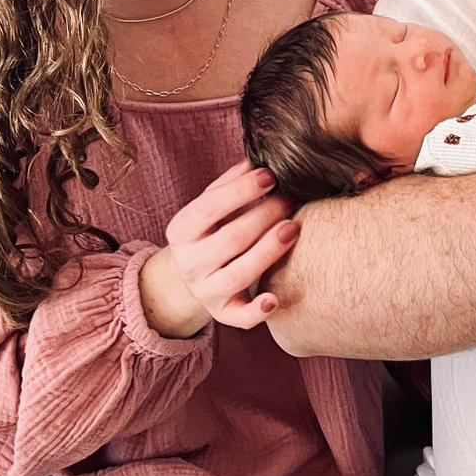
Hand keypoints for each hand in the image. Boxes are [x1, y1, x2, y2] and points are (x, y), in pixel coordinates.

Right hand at [141, 162, 298, 335]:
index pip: (208, 207)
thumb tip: (257, 156)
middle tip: (290, 199)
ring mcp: (205, 291)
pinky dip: (257, 311)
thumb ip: (230, 183)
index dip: (240, 191)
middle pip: (230, 240)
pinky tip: (274, 298)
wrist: (192, 277)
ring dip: (268, 251)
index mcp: (182, 230)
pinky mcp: (223, 314)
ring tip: (293, 228)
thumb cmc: (210, 232)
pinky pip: (240, 318)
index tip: (270, 176)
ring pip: (238, 275)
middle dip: (264, 217)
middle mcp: (189, 263)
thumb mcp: (210, 206)